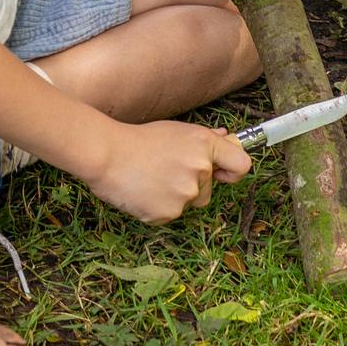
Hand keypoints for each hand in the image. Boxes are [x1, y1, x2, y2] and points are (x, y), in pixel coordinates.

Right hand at [84, 120, 250, 222]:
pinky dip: (156, 207)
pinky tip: (141, 191)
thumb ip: (203, 139)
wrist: (105, 154)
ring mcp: (185, 194)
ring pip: (187, 203)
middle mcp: (200, 169)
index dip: (233, 172)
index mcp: (204, 145)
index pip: (242, 165)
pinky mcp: (168, 213)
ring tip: (149, 179)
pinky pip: (168, 214)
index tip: (223, 174)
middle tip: (163, 170)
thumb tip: (225, 138)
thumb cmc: (137, 139)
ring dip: (173, 196)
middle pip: (208, 191)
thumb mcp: (174, 131)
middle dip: (191, 185)